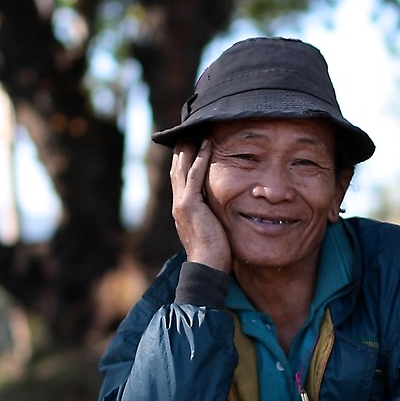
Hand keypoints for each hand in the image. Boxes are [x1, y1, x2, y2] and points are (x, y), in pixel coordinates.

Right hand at [170, 141, 230, 270]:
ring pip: (182, 169)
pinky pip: (195, 175)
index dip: (183, 164)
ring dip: (188, 149)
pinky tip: (207, 145)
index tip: (188, 149)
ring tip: (194, 133)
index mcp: (182, 211)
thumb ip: (212, 218)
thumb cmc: (213, 254)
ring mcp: (182, 203)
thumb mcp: (211, 230)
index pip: (180, 182)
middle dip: (181, 152)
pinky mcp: (190, 204)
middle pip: (177, 171)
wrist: (206, 267)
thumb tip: (222, 214)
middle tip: (186, 135)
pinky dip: (200, 158)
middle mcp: (178, 204)